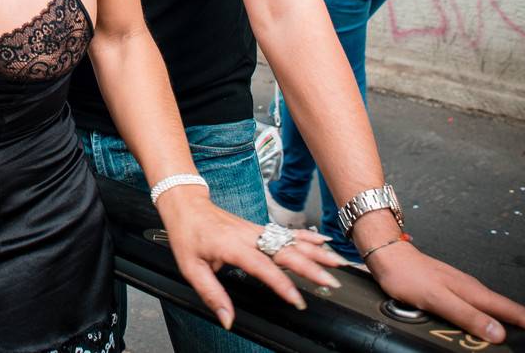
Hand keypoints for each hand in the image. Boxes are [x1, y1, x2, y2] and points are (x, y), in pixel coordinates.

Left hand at [157, 187, 346, 327]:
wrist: (187, 205)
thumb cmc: (187, 235)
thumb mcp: (191, 268)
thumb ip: (212, 294)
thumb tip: (227, 319)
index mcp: (233, 246)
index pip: (263, 267)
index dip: (282, 284)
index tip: (297, 299)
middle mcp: (249, 236)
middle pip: (286, 252)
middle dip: (311, 268)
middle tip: (331, 283)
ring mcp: (257, 231)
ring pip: (291, 241)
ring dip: (316, 252)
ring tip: (338, 263)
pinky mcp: (259, 229)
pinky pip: (287, 233)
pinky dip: (307, 238)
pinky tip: (323, 242)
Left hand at [367, 240, 524, 344]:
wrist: (388, 255)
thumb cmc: (407, 275)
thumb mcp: (437, 299)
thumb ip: (467, 316)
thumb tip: (498, 333)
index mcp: (474, 292)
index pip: (515, 312)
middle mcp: (473, 289)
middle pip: (511, 311)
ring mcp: (464, 288)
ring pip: (497, 309)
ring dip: (515, 324)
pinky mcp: (454, 290)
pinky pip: (482, 307)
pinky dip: (495, 319)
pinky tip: (491, 326)